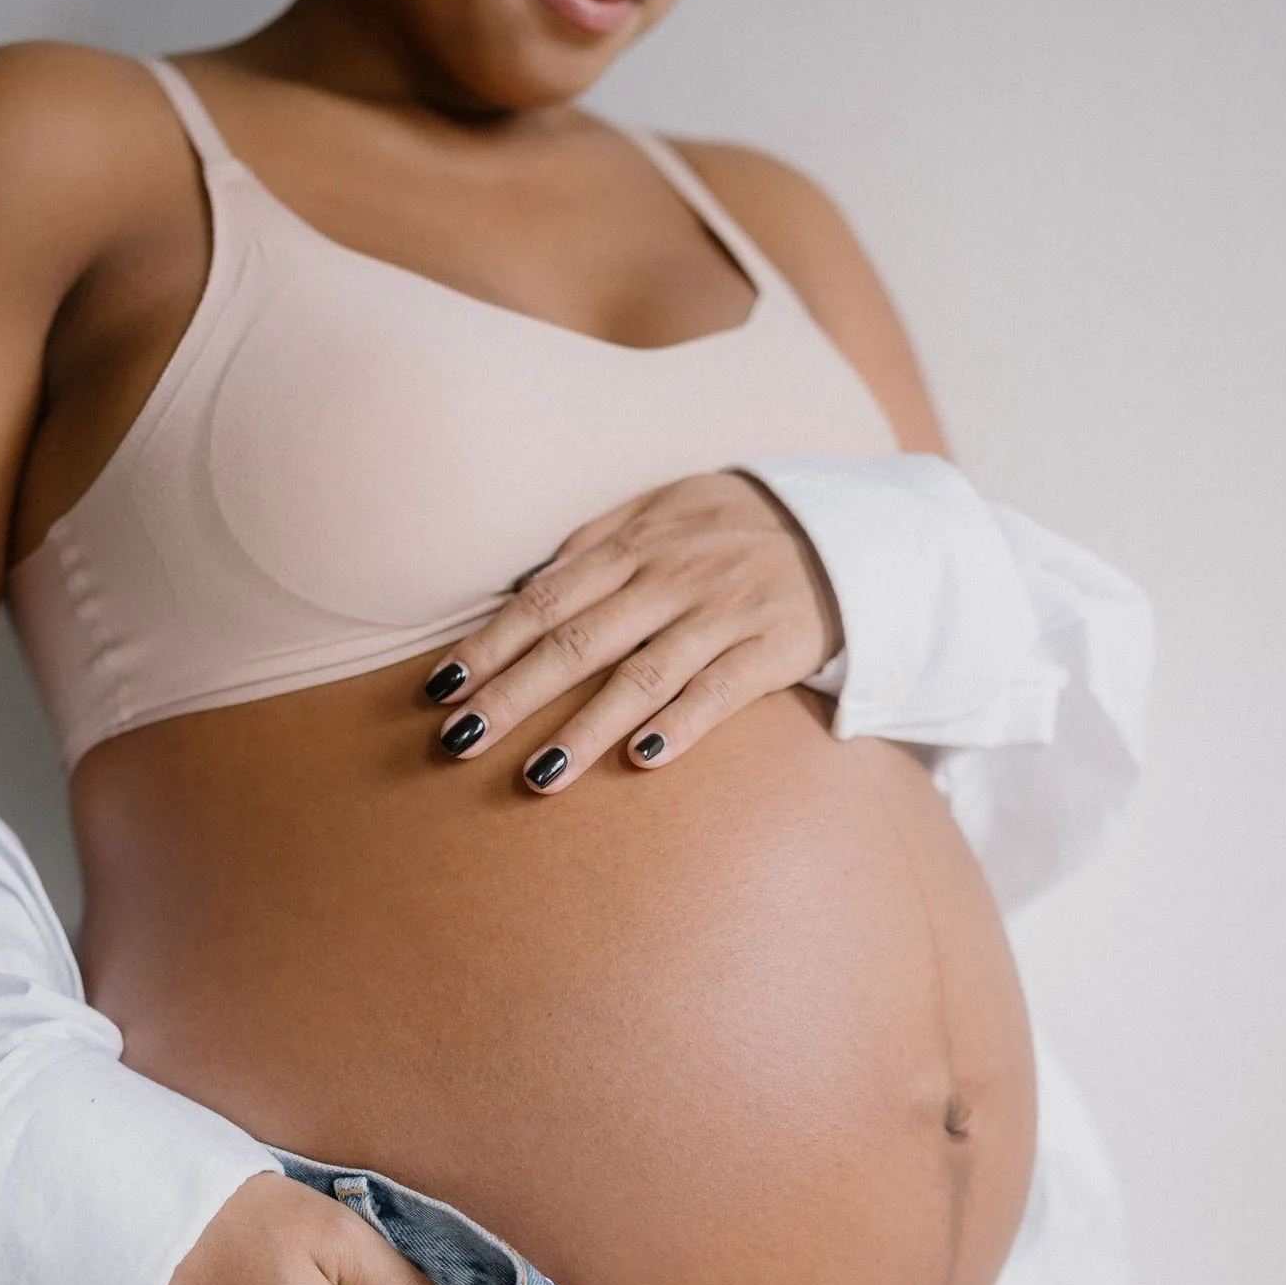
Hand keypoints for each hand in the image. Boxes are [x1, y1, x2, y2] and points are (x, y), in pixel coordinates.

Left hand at [418, 471, 842, 792]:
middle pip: (578, 642)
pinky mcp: (773, 649)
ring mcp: (722, 614)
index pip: (545, 600)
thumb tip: (528, 582)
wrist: (844, 529)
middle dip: (513, 694)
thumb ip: (597, 541)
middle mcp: (671, 579)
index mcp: (635, 545)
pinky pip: (720, 691)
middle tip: (459, 741)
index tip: (440, 687)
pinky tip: (642, 759)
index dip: (491, 644)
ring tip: (536, 776)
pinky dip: (681, 723)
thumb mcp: (665, 508)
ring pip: (642, 677)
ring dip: (585, 729)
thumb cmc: (734, 526)